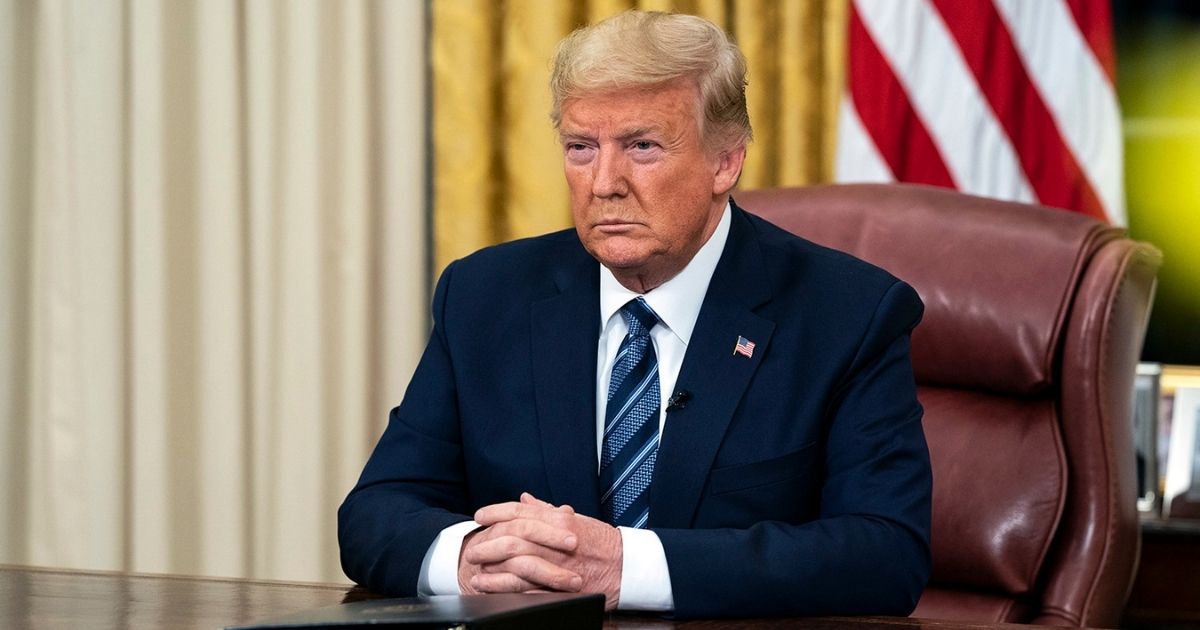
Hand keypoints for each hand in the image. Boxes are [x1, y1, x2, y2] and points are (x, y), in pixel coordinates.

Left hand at [460, 493, 622, 609]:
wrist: (627, 566)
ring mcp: (557, 565)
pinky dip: (505, 589)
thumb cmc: (602, 542)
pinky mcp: (559, 588)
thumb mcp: (576, 519)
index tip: (480, 516)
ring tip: (476, 573)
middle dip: (488, 543)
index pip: (520, 511)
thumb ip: (547, 510)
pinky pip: (526, 589)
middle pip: (512, 538)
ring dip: (492, 570)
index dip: (496, 512)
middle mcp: (556, 540)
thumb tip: (525, 498)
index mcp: (559, 520)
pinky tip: (491, 589)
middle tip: (472, 548)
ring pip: (516, 565)